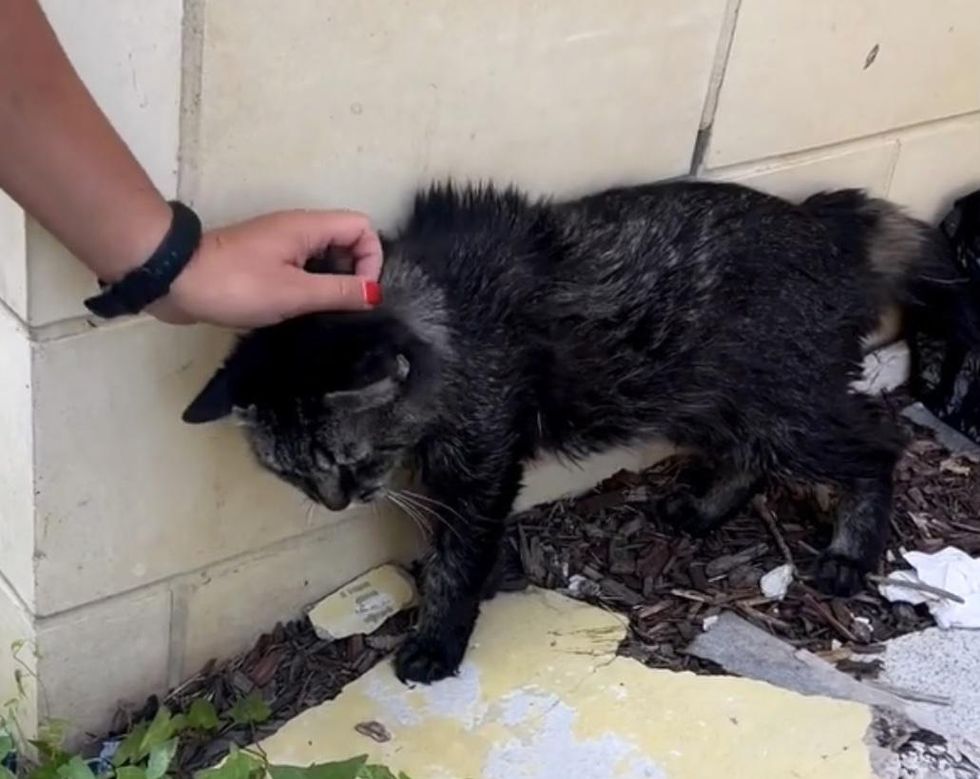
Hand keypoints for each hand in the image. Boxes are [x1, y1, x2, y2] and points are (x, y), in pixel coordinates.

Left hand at [148, 209, 383, 326]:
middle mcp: (298, 228)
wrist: (174, 279)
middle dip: (353, 272)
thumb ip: (338, 292)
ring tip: (321, 311)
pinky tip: (298, 310)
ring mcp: (279, 244)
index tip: (358, 292)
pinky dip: (309, 286)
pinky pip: (302, 268)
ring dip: (331, 282)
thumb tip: (375, 294)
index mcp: (308, 227)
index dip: (370, 259)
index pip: (362, 227)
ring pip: (324, 256)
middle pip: (346, 241)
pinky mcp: (264, 261)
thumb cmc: (236, 284)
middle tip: (342, 306)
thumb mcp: (294, 293)